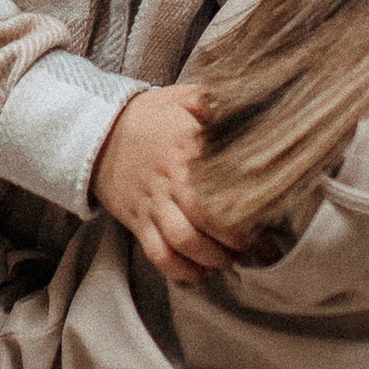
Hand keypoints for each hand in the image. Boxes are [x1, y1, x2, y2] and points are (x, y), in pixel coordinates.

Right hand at [93, 85, 242, 284]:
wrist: (98, 130)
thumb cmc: (150, 116)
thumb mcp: (183, 98)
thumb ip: (215, 103)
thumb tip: (249, 104)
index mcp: (187, 149)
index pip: (222, 187)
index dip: (249, 211)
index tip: (270, 224)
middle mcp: (170, 180)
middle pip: (205, 221)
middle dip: (236, 243)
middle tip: (259, 251)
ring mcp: (152, 204)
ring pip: (183, 242)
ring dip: (211, 258)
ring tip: (231, 260)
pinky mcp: (137, 220)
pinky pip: (157, 254)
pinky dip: (180, 270)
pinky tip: (200, 271)